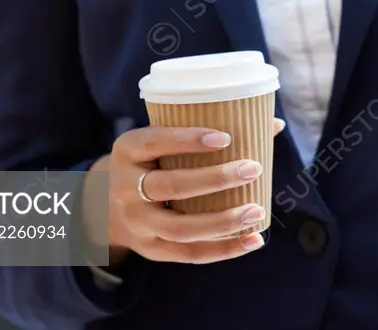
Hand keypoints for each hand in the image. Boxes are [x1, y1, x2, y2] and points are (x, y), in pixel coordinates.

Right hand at [85, 118, 285, 267]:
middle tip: (252, 169)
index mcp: (127, 150)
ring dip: (222, 221)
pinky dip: (224, 249)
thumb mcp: (160, 141)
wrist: (103, 204)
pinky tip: (253, 240)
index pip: (155, 142)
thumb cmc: (151, 161)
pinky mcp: (151, 248)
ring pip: (180, 227)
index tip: (225, 138)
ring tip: (256, 211)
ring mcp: (137, 222)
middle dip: (215, 179)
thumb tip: (274, 123)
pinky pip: (189, 254)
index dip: (188, 140)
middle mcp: (125, 187)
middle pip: (171, 185)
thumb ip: (206, 130)